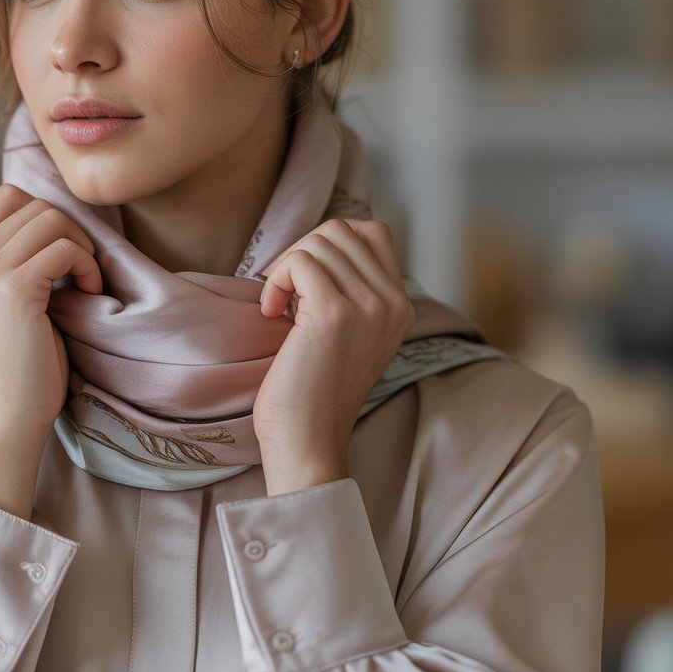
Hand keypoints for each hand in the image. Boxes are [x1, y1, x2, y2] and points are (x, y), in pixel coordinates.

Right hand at [0, 183, 100, 516]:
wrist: (7, 417)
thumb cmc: (18, 364)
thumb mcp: (3, 302)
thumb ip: (14, 260)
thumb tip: (57, 220)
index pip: (7, 197)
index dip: (46, 215)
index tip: (64, 252)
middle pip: (34, 204)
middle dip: (70, 231)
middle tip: (80, 271)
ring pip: (51, 218)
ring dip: (81, 247)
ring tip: (84, 282)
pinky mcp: (12, 288)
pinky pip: (65, 248)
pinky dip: (86, 267)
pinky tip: (88, 293)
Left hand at [253, 219, 414, 495]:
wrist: (307, 441)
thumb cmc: (311, 390)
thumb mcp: (347, 332)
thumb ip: (349, 290)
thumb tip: (317, 246)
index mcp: (400, 305)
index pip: (372, 232)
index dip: (328, 244)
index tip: (305, 281)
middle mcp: (393, 302)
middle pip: (340, 230)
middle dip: (301, 252)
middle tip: (285, 294)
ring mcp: (369, 305)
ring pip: (319, 242)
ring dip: (286, 267)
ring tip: (280, 307)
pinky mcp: (336, 312)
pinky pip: (300, 261)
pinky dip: (276, 279)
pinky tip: (271, 313)